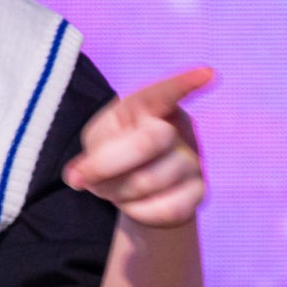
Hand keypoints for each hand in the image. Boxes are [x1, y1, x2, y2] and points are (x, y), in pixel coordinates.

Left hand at [63, 67, 212, 228]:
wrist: (137, 187)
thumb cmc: (115, 152)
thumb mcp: (98, 142)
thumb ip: (90, 154)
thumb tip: (78, 176)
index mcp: (151, 104)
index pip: (167, 91)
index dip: (186, 82)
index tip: (208, 74)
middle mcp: (179, 126)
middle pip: (150, 142)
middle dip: (107, 166)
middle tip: (84, 179)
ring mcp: (193, 159)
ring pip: (149, 181)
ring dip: (117, 192)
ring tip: (114, 188)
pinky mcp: (200, 191)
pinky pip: (165, 208)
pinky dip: (138, 212)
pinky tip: (135, 205)